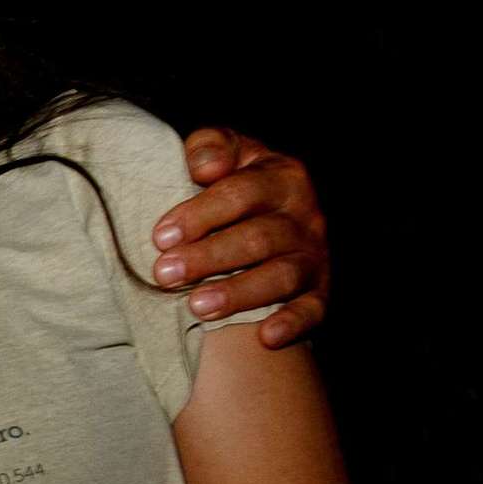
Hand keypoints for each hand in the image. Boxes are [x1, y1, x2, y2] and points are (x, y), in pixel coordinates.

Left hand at [155, 129, 329, 347]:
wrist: (279, 214)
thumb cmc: (236, 182)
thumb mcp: (226, 152)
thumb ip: (211, 146)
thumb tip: (204, 168)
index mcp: (281, 175)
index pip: (240, 193)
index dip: (200, 214)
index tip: (161, 236)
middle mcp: (305, 215)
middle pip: (257, 238)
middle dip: (208, 258)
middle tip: (165, 274)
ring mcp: (314, 255)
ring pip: (280, 276)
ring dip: (238, 293)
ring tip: (196, 307)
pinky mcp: (321, 291)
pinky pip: (312, 310)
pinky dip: (292, 323)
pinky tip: (265, 337)